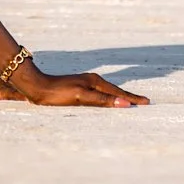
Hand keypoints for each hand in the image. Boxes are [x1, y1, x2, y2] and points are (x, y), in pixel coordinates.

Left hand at [16, 63, 148, 107]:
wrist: (36, 87)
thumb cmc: (57, 93)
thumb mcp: (81, 97)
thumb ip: (102, 100)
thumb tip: (124, 103)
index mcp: (95, 82)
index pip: (118, 92)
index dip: (132, 98)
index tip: (147, 102)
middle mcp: (92, 80)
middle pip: (115, 90)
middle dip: (129, 96)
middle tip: (144, 101)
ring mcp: (85, 84)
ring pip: (107, 91)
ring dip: (120, 96)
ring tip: (130, 101)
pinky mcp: (78, 89)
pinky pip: (99, 94)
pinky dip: (109, 98)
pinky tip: (107, 101)